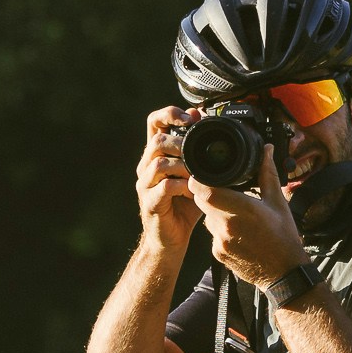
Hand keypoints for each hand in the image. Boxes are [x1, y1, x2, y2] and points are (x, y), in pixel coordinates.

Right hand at [137, 106, 203, 245]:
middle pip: (156, 141)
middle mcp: (146, 167)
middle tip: (198, 152)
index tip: (190, 118)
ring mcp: (145, 185)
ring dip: (183, 166)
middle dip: (181, 143)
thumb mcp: (196, 174)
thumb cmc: (185, 204)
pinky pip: (164, 188)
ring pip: (158, 164)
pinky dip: (183, 186)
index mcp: (156, 155)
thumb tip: (206, 119)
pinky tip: (194, 191)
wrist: (172, 238)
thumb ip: (200, 149)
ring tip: (198, 174)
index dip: (170, 113)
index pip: (154, 122)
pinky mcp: (150, 203)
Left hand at [191, 144, 307, 288]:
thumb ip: (267, 174)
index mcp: (243, 209)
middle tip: (223, 189)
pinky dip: (220, 228)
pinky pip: (212, 233)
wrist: (283, 273)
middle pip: (202, 200)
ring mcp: (220, 241)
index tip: (205, 174)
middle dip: (208, 192)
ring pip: (207, 216)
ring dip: (215, 211)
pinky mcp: (217, 253)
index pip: (204, 190)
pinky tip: (238, 231)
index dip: (199, 179)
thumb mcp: (278, 203)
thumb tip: (267, 150)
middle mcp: (227, 225)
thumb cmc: (284, 238)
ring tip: (236, 213)